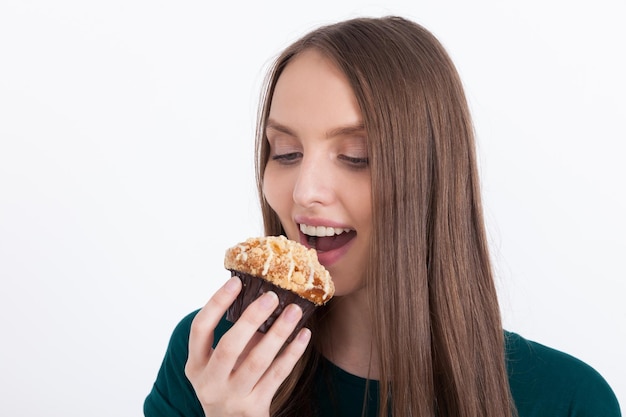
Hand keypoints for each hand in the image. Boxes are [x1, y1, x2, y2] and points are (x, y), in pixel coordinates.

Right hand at [185, 276, 311, 416]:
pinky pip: (277, 375)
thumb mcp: (219, 365)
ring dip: (278, 333)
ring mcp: (232, 397)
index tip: (236, 281)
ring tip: (294, 310)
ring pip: (257, 361)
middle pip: (229, 346)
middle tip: (271, 295)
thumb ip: (236, 337)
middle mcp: (210, 382)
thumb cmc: (226, 384)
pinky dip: (292, 353)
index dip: (217, 303)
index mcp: (196, 365)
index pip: (200, 328)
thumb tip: (261, 298)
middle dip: (251, 318)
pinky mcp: (255, 407)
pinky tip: (303, 335)